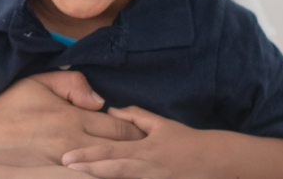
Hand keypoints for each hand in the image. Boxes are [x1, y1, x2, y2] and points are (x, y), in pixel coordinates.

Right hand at [0, 72, 146, 166]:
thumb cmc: (6, 110)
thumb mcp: (37, 83)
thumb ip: (73, 83)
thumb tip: (99, 100)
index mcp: (72, 117)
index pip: (120, 127)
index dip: (136, 131)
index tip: (145, 134)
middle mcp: (73, 144)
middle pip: (121, 152)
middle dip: (137, 153)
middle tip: (150, 155)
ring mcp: (63, 166)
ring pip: (107, 171)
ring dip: (123, 169)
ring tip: (138, 169)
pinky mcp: (53, 178)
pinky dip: (100, 175)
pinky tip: (109, 174)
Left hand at [61, 106, 232, 178]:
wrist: (218, 161)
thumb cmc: (187, 142)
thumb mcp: (162, 125)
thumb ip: (135, 117)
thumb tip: (110, 110)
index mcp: (145, 150)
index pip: (111, 153)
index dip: (88, 156)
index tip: (67, 157)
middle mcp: (147, 168)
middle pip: (113, 172)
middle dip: (88, 171)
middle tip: (64, 168)